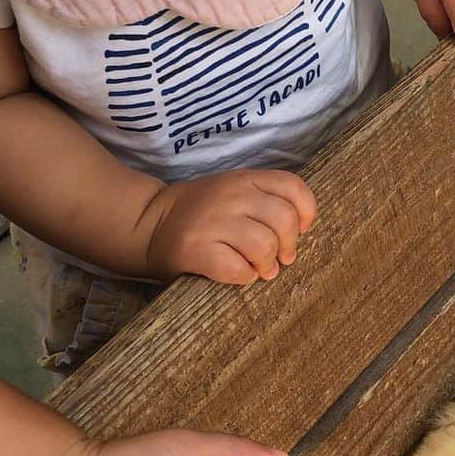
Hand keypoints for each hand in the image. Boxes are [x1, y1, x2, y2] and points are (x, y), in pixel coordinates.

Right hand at [142, 168, 316, 283]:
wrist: (148, 223)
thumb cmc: (201, 212)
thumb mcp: (234, 191)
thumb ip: (266, 200)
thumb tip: (298, 233)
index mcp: (244, 178)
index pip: (293, 187)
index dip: (306, 212)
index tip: (300, 229)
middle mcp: (231, 195)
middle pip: (284, 221)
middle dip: (288, 246)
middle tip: (280, 258)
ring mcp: (212, 222)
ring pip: (264, 246)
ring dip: (267, 265)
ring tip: (260, 269)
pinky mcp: (196, 249)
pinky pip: (238, 270)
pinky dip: (244, 277)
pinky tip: (238, 273)